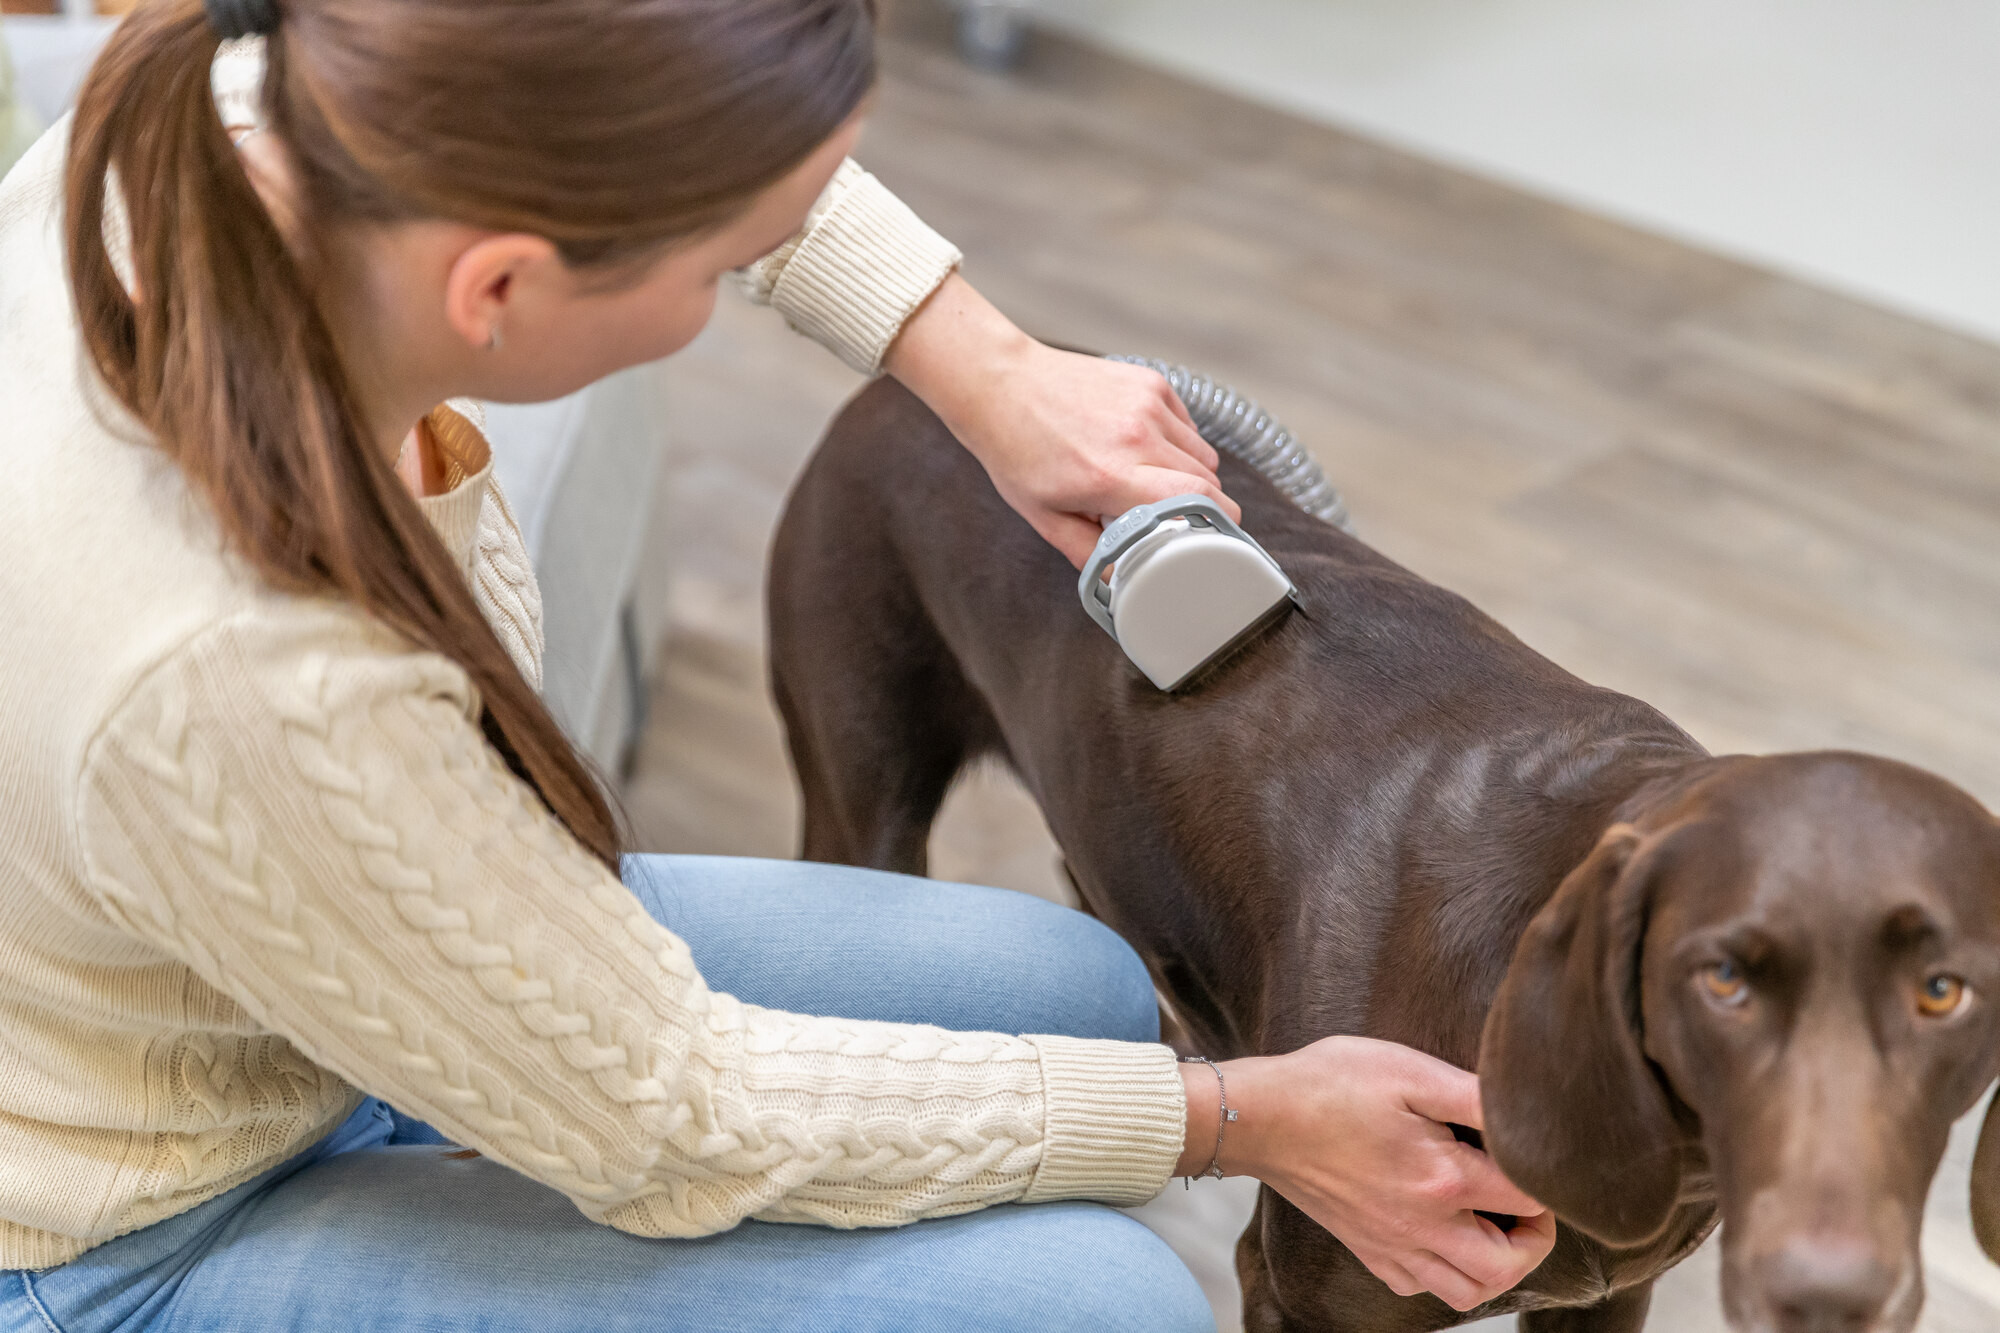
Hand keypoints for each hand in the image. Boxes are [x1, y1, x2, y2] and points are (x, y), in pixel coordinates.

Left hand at [884, 275, 1239, 566]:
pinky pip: (1188, 425)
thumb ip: (1089, 553)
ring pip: (1202, 453)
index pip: (1196, 500)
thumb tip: (1123, 581)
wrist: (1003, 386)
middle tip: (1170, 516)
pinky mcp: (1151, 382)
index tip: (1214, 540)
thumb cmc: (1018, 452)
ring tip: (1148, 479)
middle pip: (1207, 480)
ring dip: (1189, 474)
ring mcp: (1146, 403)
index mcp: (1109, 475)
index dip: (1216, 524)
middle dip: (1198, 505)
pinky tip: (1142, 447)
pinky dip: (1177, 443)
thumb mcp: (1044, 516)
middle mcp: (1135, 435)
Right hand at [1184, 1037, 1557, 1311]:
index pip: (1528, 1199)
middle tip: (1527, 1202)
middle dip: (1535, 1240)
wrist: (1260, 1117)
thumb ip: (1474, 1094)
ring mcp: (1393, 1245)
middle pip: (1507, 1266)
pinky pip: (1421, 1287)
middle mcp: (1422, 1225)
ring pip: (1467, 1292)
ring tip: (1493, 1224)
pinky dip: (1446, 1273)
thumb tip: (1526, 1108)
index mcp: (1441, 1178)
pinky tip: (1442, 1234)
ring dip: (1496, 1266)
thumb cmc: (1332, 1084)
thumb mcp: (1409, 1071)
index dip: (1547, 1178)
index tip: (1537, 1155)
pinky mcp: (1368, 1251)